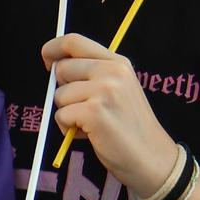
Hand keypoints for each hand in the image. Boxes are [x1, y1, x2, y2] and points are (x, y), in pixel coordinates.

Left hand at [43, 33, 174, 198]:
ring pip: (59, 95)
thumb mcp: (118, 90)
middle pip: (61, 68)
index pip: (74, 41)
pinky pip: (60, 116)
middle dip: (63, 91)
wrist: (151, 158)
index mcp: (118, 62)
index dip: (54, 49)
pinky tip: (89, 135)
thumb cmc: (129, 128)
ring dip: (67, 113)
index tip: (48, 61)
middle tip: (83, 108)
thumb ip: (93, 74)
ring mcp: (104, 91)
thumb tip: (55, 67)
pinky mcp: (94, 112)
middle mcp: (112, 71)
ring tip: (90, 124)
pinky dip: (67, 129)